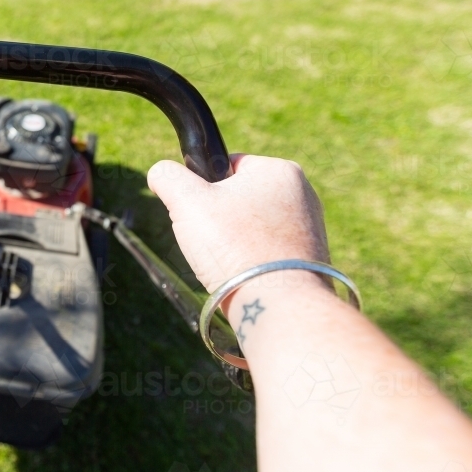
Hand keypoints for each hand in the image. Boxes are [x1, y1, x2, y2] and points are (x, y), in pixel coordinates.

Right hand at [146, 154, 329, 293]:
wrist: (277, 304)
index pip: (228, 167)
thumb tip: (160, 172)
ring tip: (229, 264)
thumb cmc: (233, 247)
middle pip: (240, 199)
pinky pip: (267, 252)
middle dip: (219, 220)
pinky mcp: (311, 257)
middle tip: (211, 243)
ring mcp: (310, 227)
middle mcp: (302, 193)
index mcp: (279, 169)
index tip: (199, 215)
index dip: (204, 190)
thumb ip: (168, 177)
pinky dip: (251, 262)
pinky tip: (245, 276)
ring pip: (252, 228)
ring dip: (234, 243)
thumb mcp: (187, 202)